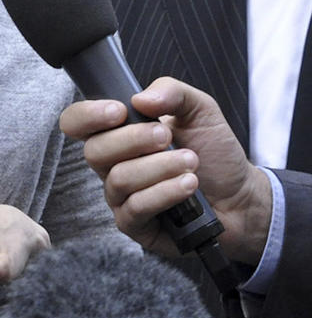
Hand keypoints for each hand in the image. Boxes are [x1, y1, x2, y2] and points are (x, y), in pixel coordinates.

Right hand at [59, 77, 271, 263]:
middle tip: (168, 137)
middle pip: (94, 151)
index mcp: (117, 132)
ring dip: (158, 167)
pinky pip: (135, 208)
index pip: (76, 122)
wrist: (242, 196)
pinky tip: (189, 185)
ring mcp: (120, 196)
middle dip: (134, 140)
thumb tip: (140, 98)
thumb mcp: (199, 110)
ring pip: (118, 179)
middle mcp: (111, 164)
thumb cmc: (213, 152)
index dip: (87, 116)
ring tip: (191, 162)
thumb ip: (172, 92)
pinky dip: (164, 193)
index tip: (119, 111)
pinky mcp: (134, 225)